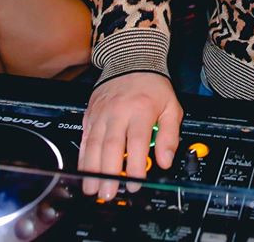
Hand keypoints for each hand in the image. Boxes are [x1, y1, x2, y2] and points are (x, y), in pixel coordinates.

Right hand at [79, 73, 182, 199]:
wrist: (131, 60)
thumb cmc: (152, 86)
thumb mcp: (171, 106)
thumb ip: (170, 135)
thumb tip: (165, 160)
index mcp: (141, 109)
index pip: (137, 141)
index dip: (134, 164)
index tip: (135, 183)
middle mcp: (119, 111)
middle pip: (111, 146)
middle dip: (109, 172)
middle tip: (110, 193)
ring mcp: (102, 113)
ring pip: (94, 145)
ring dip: (92, 169)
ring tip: (93, 189)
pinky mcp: (90, 115)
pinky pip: (85, 139)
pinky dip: (83, 157)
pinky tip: (84, 172)